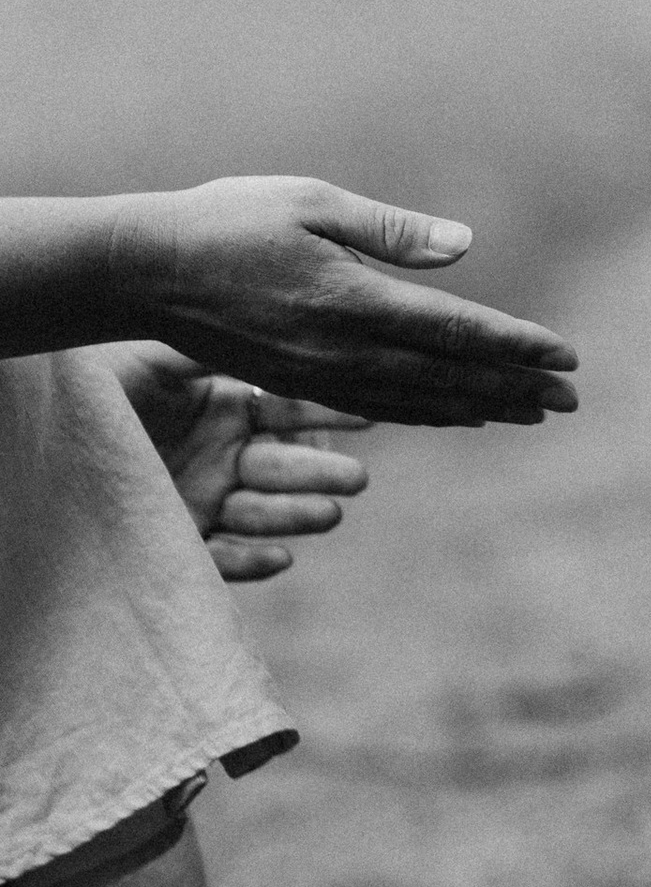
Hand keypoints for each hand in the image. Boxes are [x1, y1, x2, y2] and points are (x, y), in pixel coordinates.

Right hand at [106, 179, 578, 425]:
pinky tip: (457, 414)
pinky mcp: (297, 383)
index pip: (455, 330)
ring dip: (480, 407)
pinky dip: (429, 412)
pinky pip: (380, 406)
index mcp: (352, 299)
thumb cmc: (228, 220)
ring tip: (531, 413)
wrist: (142, 272)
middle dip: (515, 388)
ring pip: (418, 401)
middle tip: (572, 401)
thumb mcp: (312, 201)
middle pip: (448, 378)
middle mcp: (341, 349)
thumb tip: (465, 248)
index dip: (516, 347)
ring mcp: (318, 374)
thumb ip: (390, 230)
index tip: (568, 359)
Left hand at [109, 344, 369, 583]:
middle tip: (358, 476)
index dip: (328, 413)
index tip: (370, 414)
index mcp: (224, 409)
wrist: (43, 441)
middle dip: (323, 471)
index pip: (288, 410)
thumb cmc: (100, 392)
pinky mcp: (181, 543)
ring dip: (298, 515)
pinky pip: (222, 559)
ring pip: (263, 512)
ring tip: (331, 513)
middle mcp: (223, 457)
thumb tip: (273, 325)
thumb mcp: (152, 362)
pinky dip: (251, 562)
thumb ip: (210, 349)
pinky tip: (281, 558)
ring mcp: (206, 501)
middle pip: (284, 466)